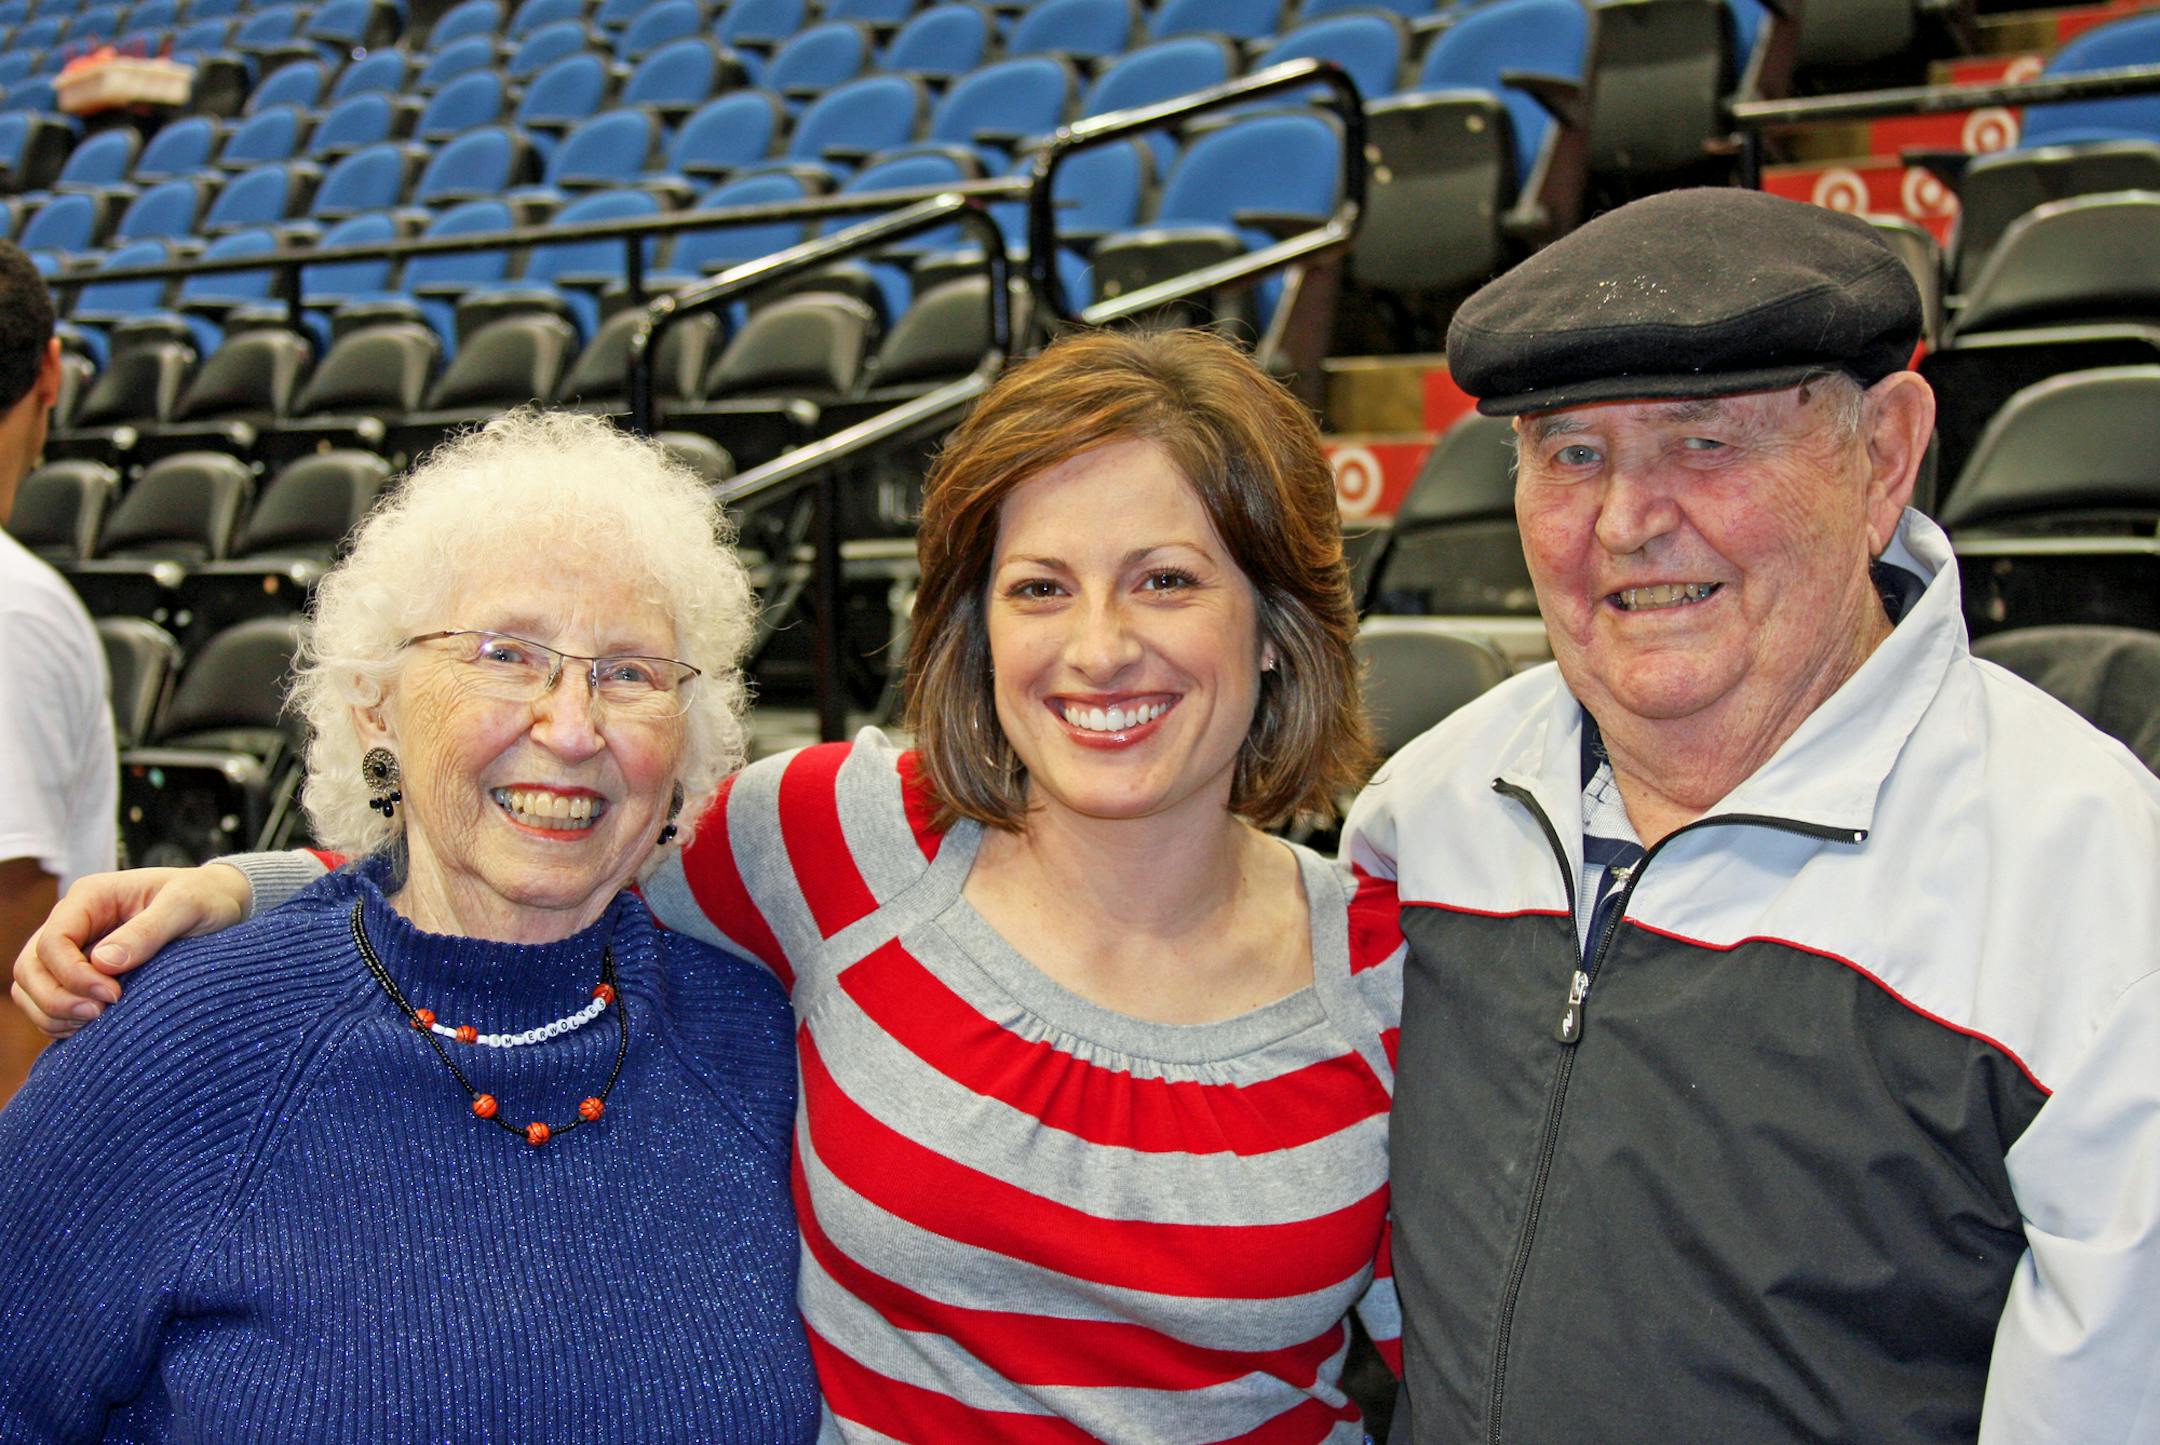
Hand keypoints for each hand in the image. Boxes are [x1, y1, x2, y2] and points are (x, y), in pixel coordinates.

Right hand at [10, 865, 251, 1036]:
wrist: (219, 904)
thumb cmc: (205, 898)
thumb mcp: (187, 906)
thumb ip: (148, 931)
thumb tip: (104, 963)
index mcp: (90, 897)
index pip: (53, 942)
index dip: (73, 975)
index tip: (113, 995)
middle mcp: (73, 921)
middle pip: (30, 967)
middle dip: (55, 999)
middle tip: (99, 1015)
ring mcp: (72, 948)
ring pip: (30, 988)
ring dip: (52, 1014)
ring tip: (96, 1024)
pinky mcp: (79, 973)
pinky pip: (47, 1002)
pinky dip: (59, 1021)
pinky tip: (93, 1029)